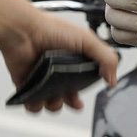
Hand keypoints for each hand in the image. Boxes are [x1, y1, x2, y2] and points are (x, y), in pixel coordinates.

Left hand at [0, 9, 118, 112]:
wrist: (23, 31)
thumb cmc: (52, 30)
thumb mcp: (88, 41)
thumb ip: (106, 59)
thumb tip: (113, 80)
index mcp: (73, 60)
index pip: (82, 83)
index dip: (84, 92)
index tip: (82, 97)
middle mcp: (57, 70)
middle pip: (67, 96)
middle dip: (70, 103)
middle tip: (70, 100)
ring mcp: (41, 77)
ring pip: (50, 103)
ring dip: (53, 105)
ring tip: (50, 96)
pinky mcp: (26, 83)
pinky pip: (31, 103)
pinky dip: (34, 106)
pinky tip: (36, 99)